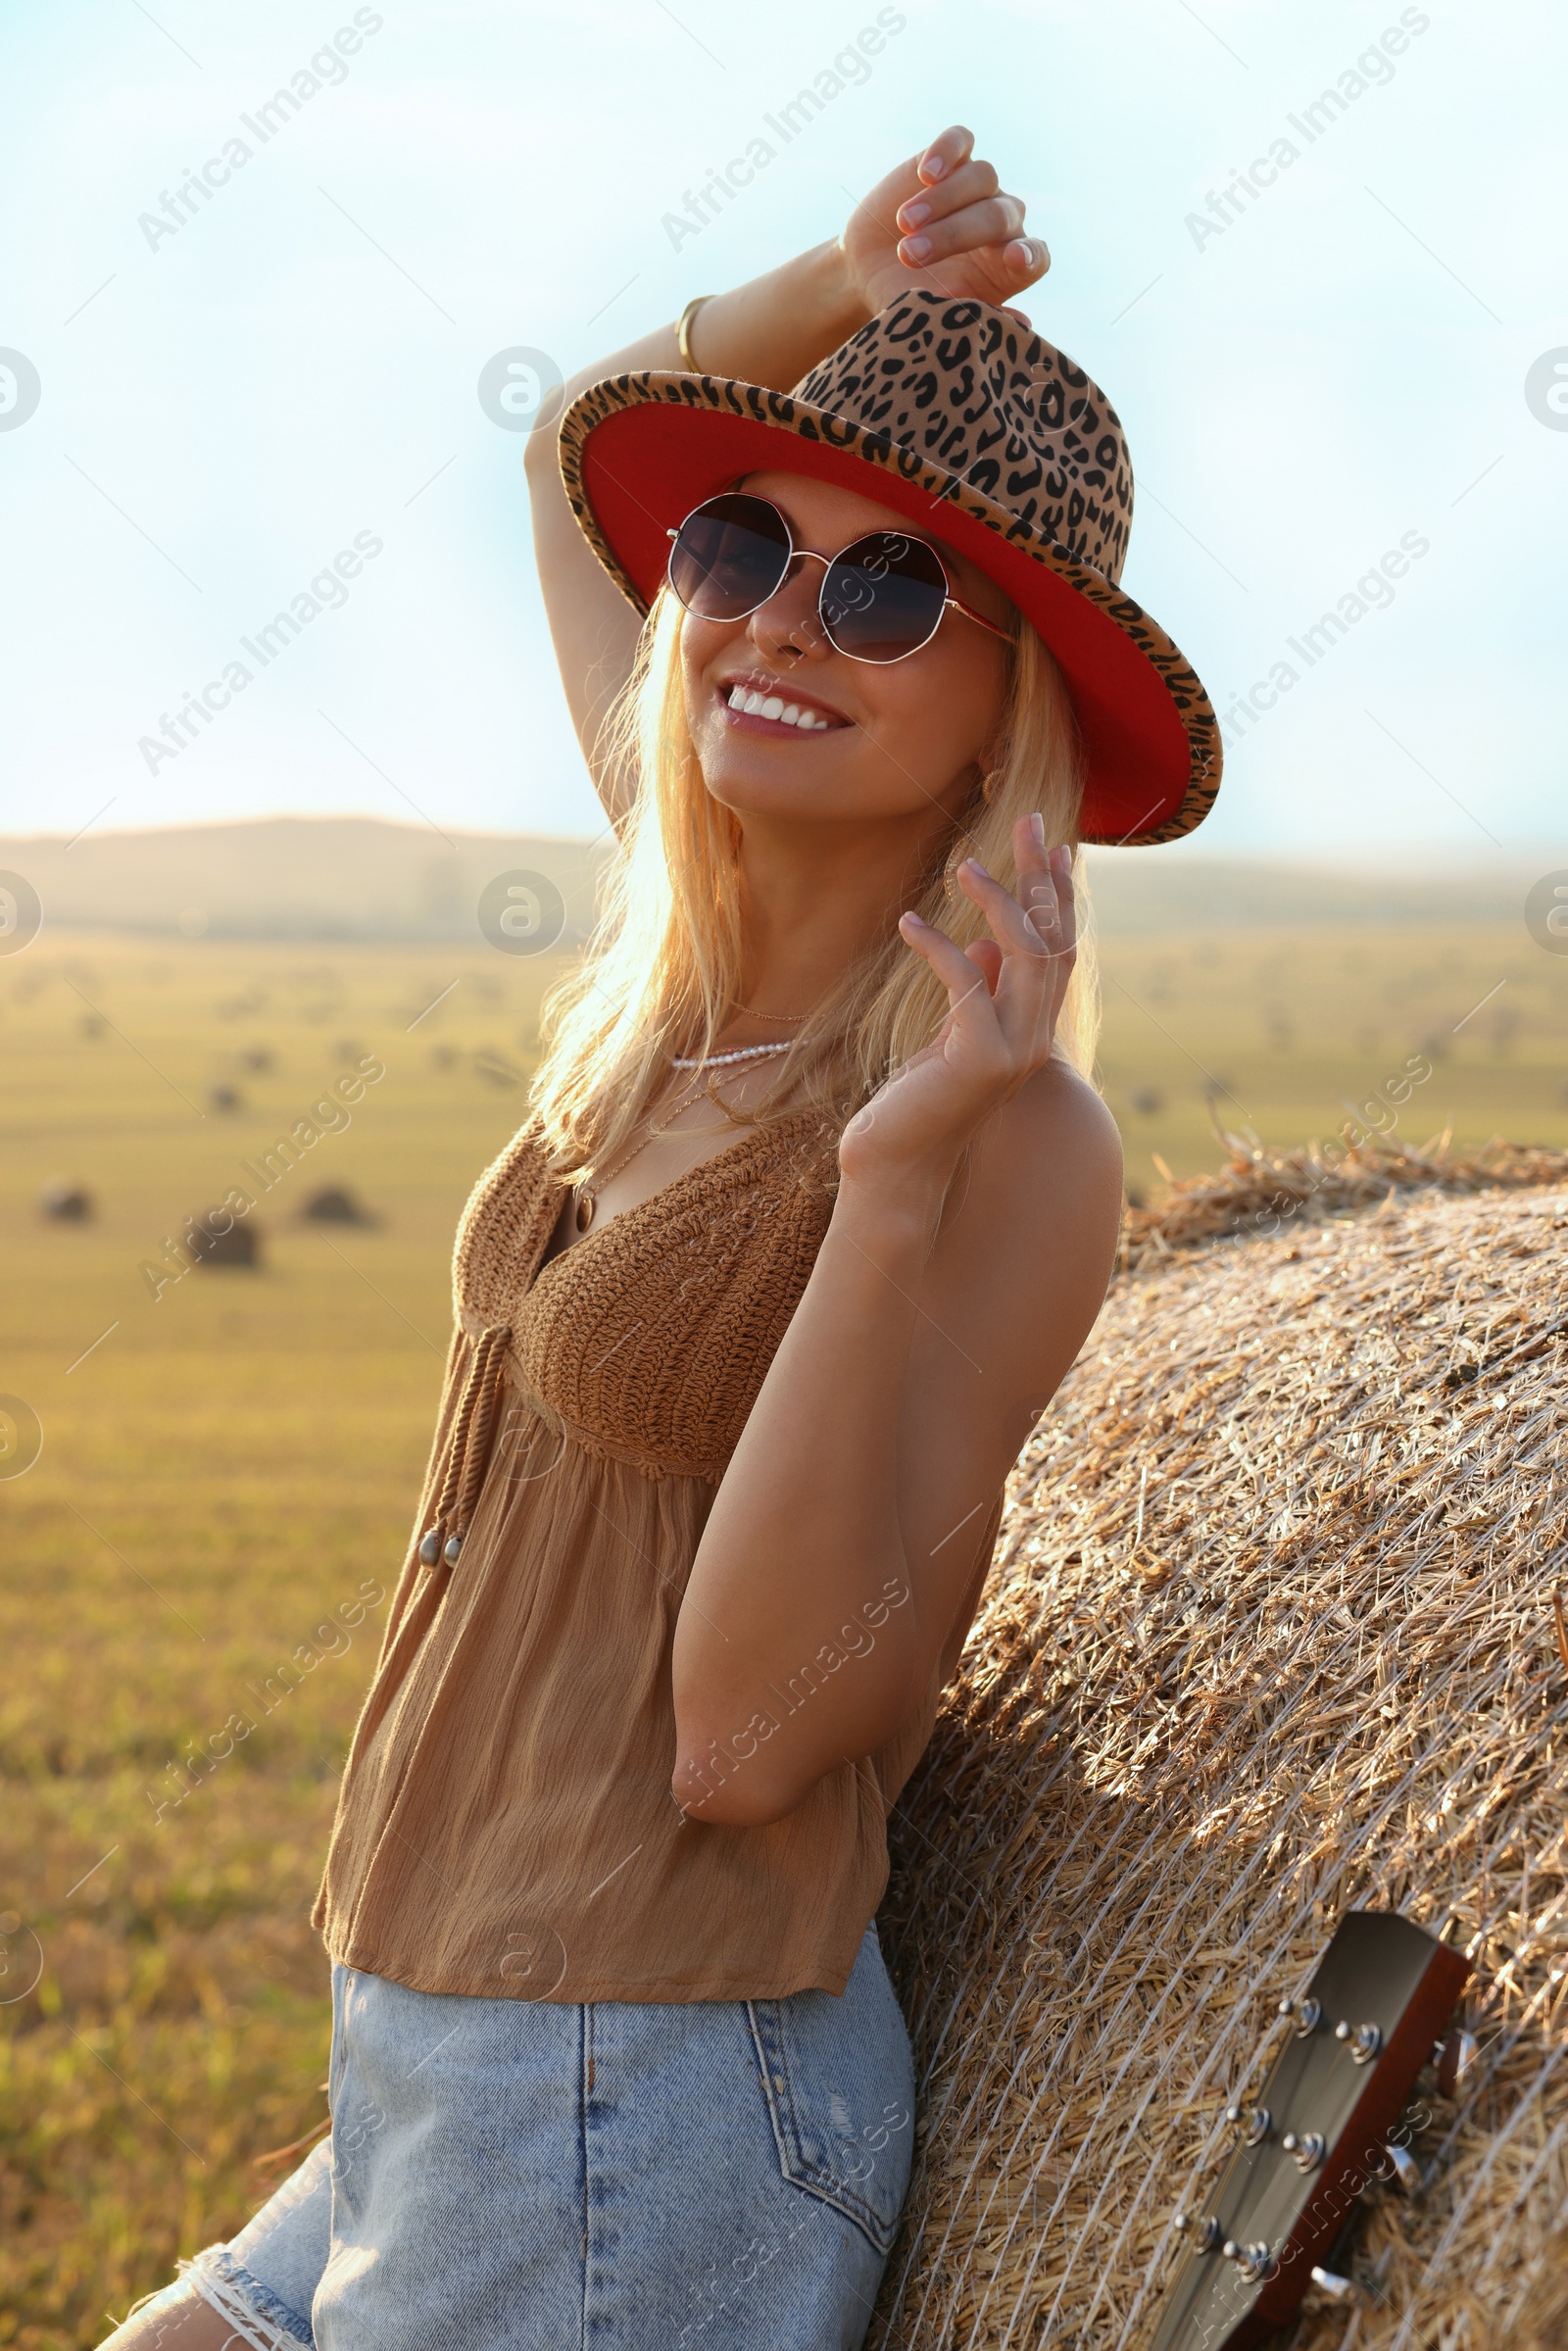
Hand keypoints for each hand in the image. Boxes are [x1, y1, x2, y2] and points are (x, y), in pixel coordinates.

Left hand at [838, 815, 1076, 1199]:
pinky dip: (937, 945)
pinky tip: (908, 923)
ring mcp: (1013, 1051)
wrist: (896, 1163)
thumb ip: (977, 993)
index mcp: (1033, 1031)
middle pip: (1052, 941)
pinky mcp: (978, 1057)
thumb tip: (984, 945)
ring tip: (962, 867)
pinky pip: (966, 981)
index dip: (1060, 897)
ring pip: (1023, 954)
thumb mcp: (952, 1035)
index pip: (1060, 951)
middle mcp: (1034, 1040)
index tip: (1053, 846)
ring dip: (995, 902)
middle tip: (1029, 821)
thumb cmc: (918, 1101)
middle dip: (1040, 878)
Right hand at [839, 126, 1049, 323]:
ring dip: (941, 202)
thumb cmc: (908, 299)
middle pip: (998, 216)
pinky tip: (926, 172)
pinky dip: (947, 151)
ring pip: (980, 178)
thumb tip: (1023, 324)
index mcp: (1008, 267)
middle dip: (953, 235)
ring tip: (904, 225)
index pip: (1035, 257)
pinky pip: (961, 141)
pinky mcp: (949, 160)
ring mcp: (978, 187)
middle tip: (910, 256)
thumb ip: (973, 316)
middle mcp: (1001, 223)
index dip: (1029, 256)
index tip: (1014, 259)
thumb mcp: (934, 316)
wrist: (869, 270)